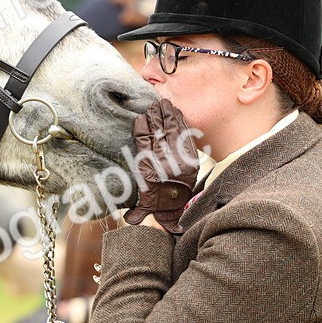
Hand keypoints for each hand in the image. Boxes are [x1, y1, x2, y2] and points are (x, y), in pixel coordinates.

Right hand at [124, 99, 198, 233]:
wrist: (181, 212)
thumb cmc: (156, 202)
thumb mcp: (143, 203)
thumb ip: (136, 208)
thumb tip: (129, 218)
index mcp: (148, 171)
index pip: (143, 143)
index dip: (142, 128)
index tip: (140, 117)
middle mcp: (164, 164)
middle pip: (158, 134)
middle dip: (156, 117)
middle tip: (153, 104)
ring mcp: (180, 161)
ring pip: (173, 133)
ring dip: (169, 116)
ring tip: (165, 103)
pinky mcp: (192, 159)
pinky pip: (186, 138)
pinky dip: (181, 124)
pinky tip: (177, 114)